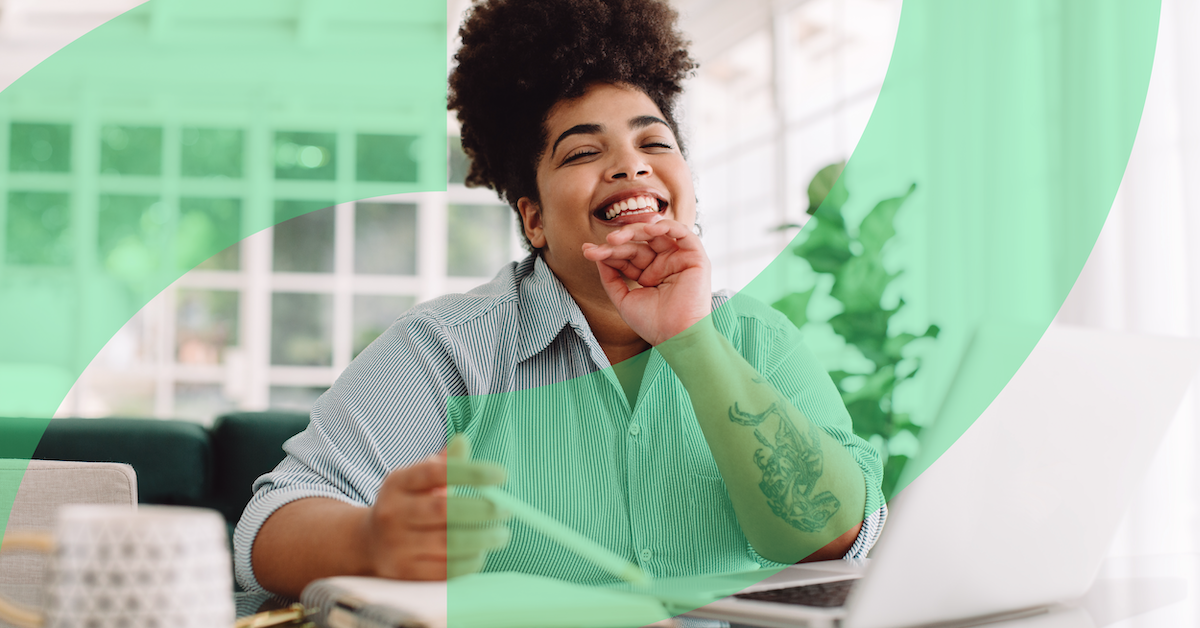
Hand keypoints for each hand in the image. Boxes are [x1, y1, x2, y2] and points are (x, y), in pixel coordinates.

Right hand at [363, 436, 508, 579]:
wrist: (370, 544)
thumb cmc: (407, 506)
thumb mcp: (417, 481)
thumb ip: (444, 464)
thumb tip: (463, 440)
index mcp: (398, 483)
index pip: (435, 472)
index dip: (470, 472)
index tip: (501, 475)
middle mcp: (393, 513)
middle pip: (444, 509)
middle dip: (482, 509)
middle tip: (507, 509)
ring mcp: (396, 545)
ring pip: (447, 543)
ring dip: (482, 538)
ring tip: (501, 534)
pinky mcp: (405, 573)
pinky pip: (445, 571)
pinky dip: (470, 561)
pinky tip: (481, 553)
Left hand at [582, 219, 711, 344]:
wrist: (676, 337)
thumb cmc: (653, 324)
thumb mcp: (624, 299)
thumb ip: (611, 278)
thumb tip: (597, 255)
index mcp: (649, 275)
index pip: (626, 256)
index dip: (608, 252)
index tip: (588, 252)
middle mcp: (664, 265)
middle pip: (638, 245)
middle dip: (619, 242)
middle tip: (604, 243)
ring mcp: (679, 260)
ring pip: (657, 235)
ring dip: (636, 231)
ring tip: (616, 238)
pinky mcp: (695, 258)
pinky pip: (683, 233)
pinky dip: (668, 226)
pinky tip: (649, 228)